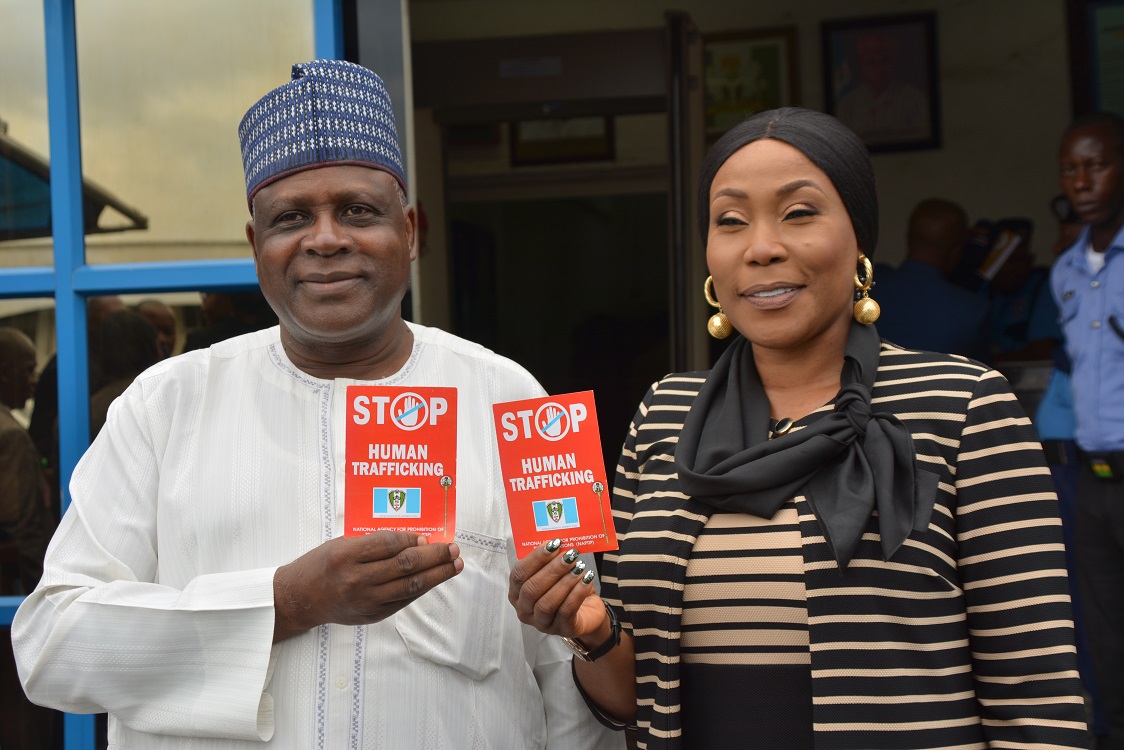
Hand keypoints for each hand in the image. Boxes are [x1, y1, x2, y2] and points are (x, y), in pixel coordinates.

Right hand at [273, 531, 461, 641]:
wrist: (301, 599)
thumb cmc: (323, 564)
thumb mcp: (342, 543)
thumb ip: (374, 542)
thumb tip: (414, 538)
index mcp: (346, 555)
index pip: (388, 544)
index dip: (412, 539)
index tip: (428, 535)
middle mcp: (357, 580)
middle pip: (405, 566)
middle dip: (435, 556)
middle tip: (453, 548)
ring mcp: (366, 601)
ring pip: (410, 586)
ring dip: (437, 574)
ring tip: (454, 564)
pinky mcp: (373, 615)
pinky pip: (404, 600)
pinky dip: (422, 588)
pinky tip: (435, 578)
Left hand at [394, 395, 421, 426]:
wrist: (410, 425)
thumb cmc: (405, 422)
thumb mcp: (401, 418)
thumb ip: (400, 413)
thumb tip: (399, 409)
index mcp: (406, 411)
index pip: (406, 405)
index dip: (406, 402)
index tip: (406, 398)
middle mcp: (409, 410)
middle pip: (409, 404)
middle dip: (409, 400)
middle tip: (409, 397)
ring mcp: (412, 411)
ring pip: (413, 405)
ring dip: (413, 402)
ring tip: (413, 399)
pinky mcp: (415, 413)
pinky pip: (416, 408)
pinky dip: (416, 406)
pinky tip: (417, 403)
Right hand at [508, 541, 606, 639]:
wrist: (585, 611)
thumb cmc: (565, 589)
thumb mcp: (554, 574)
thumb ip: (551, 560)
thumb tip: (557, 542)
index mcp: (517, 593)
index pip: (518, 575)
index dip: (535, 558)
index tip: (553, 544)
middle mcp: (524, 610)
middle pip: (532, 589)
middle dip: (552, 570)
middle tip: (570, 555)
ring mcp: (541, 623)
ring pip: (547, 603)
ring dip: (564, 582)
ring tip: (579, 567)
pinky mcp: (561, 630)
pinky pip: (566, 612)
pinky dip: (577, 593)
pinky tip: (586, 580)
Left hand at [539, 406, 563, 437]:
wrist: (555, 435)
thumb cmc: (550, 432)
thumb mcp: (546, 429)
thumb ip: (544, 425)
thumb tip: (543, 421)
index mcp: (549, 422)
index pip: (548, 415)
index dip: (547, 412)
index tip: (547, 409)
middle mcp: (552, 421)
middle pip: (551, 414)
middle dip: (551, 411)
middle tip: (550, 407)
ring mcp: (555, 421)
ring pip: (554, 415)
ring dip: (554, 412)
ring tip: (554, 408)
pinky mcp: (558, 422)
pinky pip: (558, 418)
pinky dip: (558, 415)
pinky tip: (558, 412)